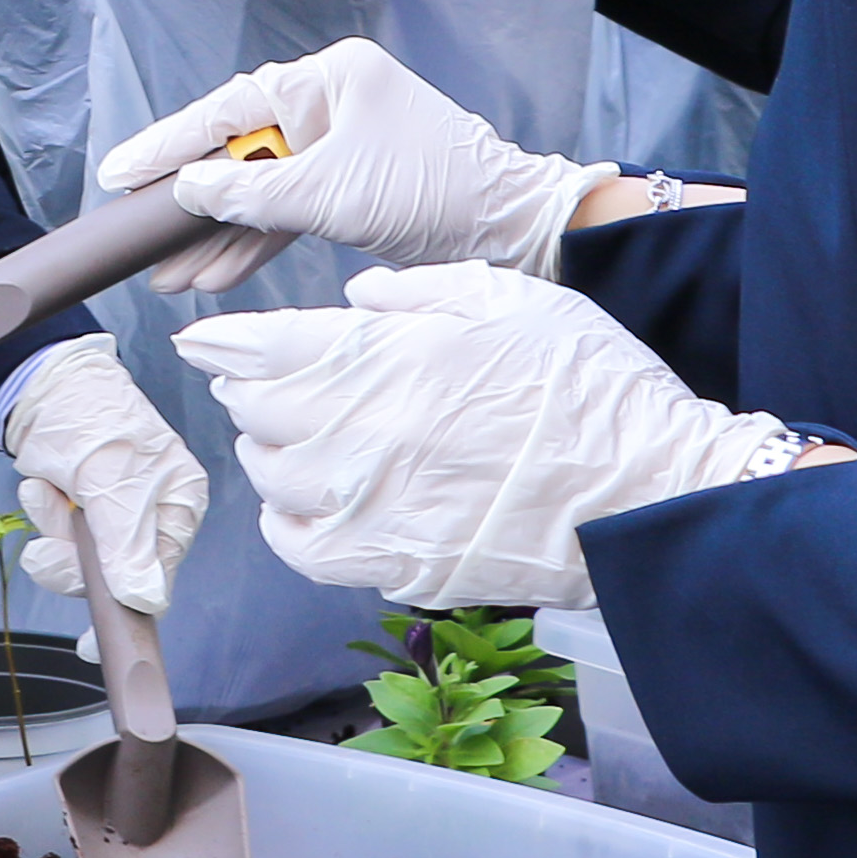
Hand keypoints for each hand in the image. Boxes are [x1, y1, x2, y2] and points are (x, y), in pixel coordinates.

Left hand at [0, 335, 206, 616]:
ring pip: (82, 562)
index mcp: (179, 504)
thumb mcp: (110, 482)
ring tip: (46, 494)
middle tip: (48, 546)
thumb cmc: (90, 417)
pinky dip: (45, 517)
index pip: (158, 576)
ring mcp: (116, 512)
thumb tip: (148, 601)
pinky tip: (42, 487)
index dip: (124, 607)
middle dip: (72, 562)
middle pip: (116, 577)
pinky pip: (61, 538)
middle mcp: (153, 513)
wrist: (42, 381)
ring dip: (53, 534)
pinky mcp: (84, 509)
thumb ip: (127, 544)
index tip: (94, 642)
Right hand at [96, 37, 618, 291]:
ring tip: (168, 274)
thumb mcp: (332, 193)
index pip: (228, 109)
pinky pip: (286, 212)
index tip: (120, 171)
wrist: (512, 232)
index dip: (169, 145)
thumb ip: (252, 193)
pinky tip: (213, 273)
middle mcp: (330, 105)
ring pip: (259, 191)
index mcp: (330, 79)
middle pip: (238, 151)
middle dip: (190, 203)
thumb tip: (188, 190)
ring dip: (217, 234)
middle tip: (138, 232)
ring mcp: (339, 149)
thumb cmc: (437, 191)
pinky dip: (254, 243)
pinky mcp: (349, 190)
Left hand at [177, 261, 806, 607]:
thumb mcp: (509, 298)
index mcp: (388, 362)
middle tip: (266, 377)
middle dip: (252, 387)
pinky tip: (310, 501)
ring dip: (273, 448)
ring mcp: (375, 510)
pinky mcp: (395, 567)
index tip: (205, 341)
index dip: (224, 343)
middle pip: (258, 412)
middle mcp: (365, 437)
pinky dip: (288, 521)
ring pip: (272, 477)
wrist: (650, 490)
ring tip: (300, 433)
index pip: (264, 350)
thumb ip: (417, 290)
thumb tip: (354, 298)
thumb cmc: (590, 387)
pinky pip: (300, 548)